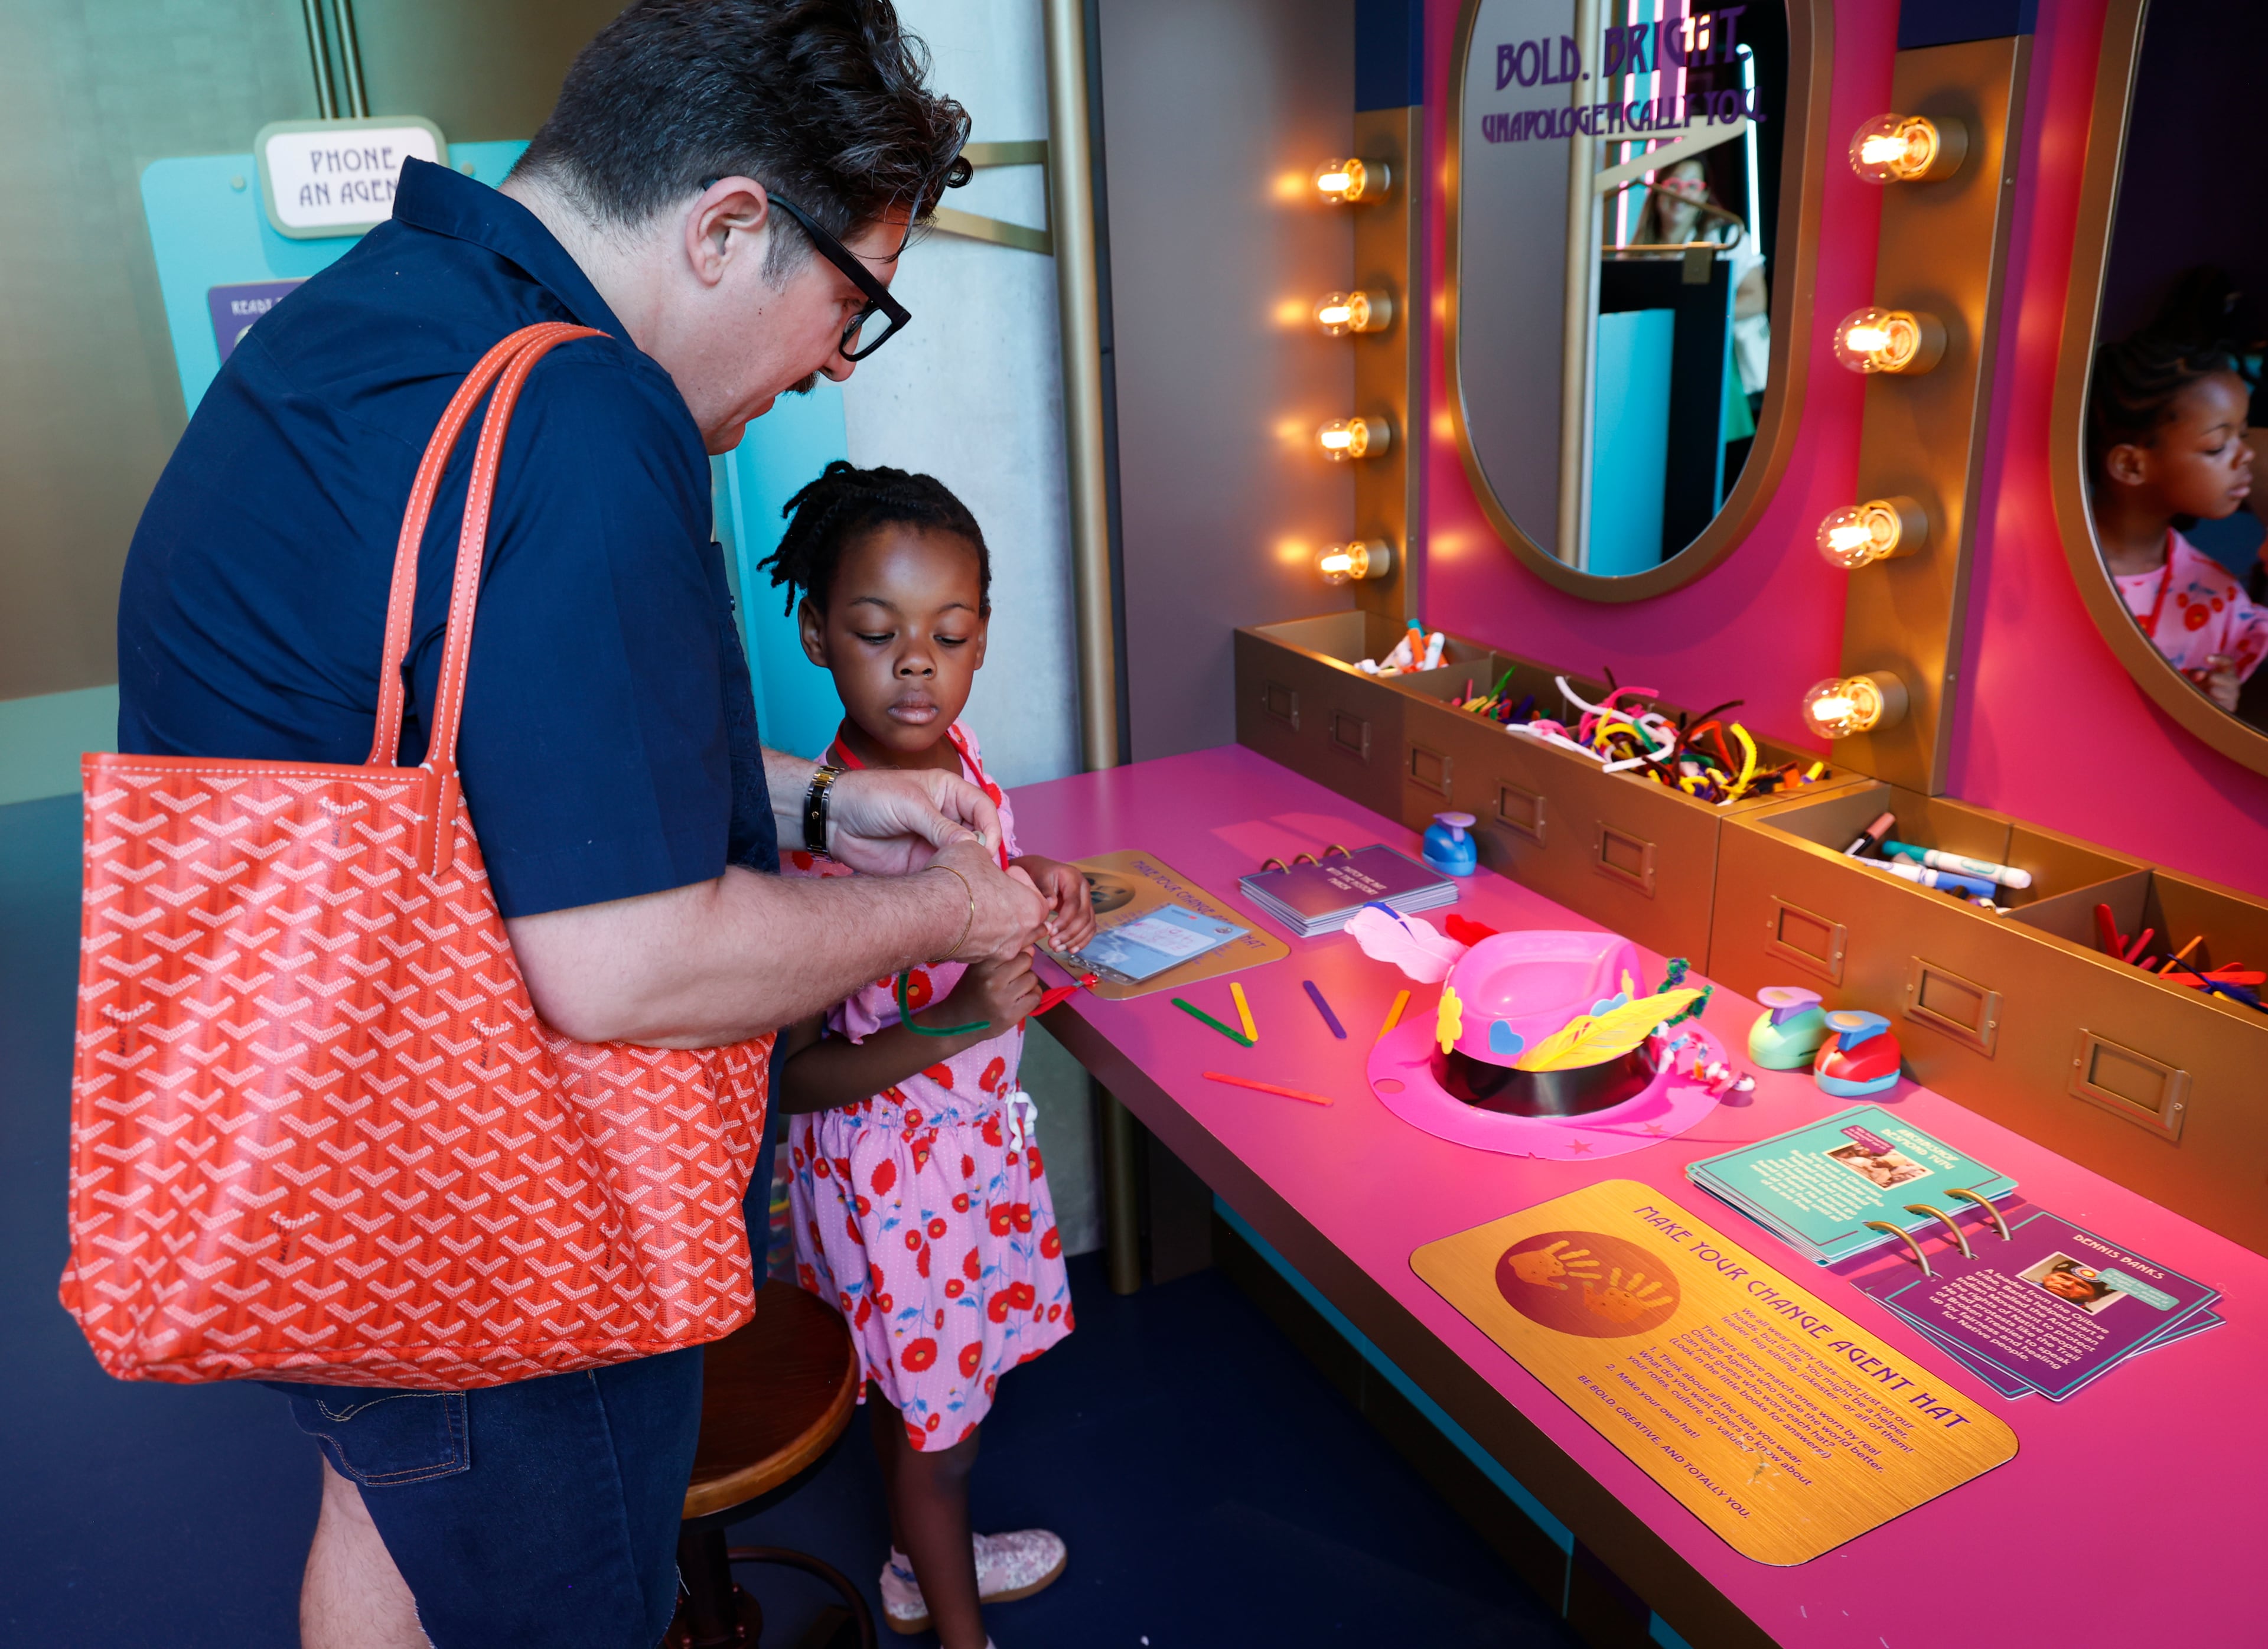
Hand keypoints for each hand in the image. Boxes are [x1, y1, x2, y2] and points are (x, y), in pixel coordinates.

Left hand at [827, 767, 1001, 873]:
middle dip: (983, 852)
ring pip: (964, 860)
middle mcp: (946, 818)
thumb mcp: (909, 804)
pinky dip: (949, 884)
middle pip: (979, 836)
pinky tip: (948, 890)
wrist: (833, 820)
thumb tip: (973, 846)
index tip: (987, 846)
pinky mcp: (921, 865)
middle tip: (980, 869)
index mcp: (949, 793)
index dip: (991, 826)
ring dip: (967, 870)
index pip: (983, 808)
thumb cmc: (869, 796)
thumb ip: (941, 826)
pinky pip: (943, 876)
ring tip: (966, 881)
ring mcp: (935, 843)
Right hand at [930, 837, 1048, 964]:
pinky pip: (982, 946)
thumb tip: (980, 855)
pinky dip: (975, 934)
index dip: (1019, 879)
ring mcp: (996, 952)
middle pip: (1023, 918)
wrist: (926, 913)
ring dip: (993, 920)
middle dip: (1010, 903)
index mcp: (1031, 909)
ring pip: (1003, 935)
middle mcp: (1019, 936)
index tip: (1003, 873)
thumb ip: (986, 856)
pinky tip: (958, 920)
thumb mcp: (975, 850)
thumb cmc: (956, 880)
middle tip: (990, 889)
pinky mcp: (973, 961)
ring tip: (972, 905)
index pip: (1037, 895)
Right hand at [933, 950, 1043, 1029]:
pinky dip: (1033, 996)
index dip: (1015, 955)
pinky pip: (1035, 997)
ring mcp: (1002, 1000)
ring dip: (1029, 982)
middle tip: (1014, 977)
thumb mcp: (978, 970)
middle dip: (1024, 967)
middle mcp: (992, 981)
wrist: (956, 1023)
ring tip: (1017, 988)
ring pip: (1032, 979)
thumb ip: (1002, 959)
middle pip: (1026, 961)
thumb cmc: (969, 992)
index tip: (1011, 963)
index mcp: (982, 967)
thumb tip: (1031, 949)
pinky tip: (1022, 998)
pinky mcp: (1010, 1016)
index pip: (1012, 949)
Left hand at [1013, 855, 1096, 951]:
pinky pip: (1090, 927)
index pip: (1074, 904)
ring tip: (1058, 949)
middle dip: (1069, 933)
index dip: (1064, 920)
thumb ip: (1045, 891)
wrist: (1041, 870)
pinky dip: (1082, 939)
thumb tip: (1051, 904)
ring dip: (1075, 939)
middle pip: (1084, 916)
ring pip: (1089, 924)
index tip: (1051, 932)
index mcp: (1074, 878)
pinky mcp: (1085, 910)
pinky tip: (1071, 949)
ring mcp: (1087, 900)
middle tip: (1053, 945)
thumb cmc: (1038, 873)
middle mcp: (1084, 889)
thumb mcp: (1039, 877)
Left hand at [2189, 654, 2241, 713]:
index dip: (2219, 659)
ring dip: (2211, 692)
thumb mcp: (2196, 677)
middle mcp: (2233, 681)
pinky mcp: (2231, 706)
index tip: (2206, 658)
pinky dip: (2211, 703)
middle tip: (2206, 680)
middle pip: (2229, 678)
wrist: (2205, 704)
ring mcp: (2234, 695)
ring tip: (2204, 693)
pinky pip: (2222, 704)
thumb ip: (2196, 673)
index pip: (2229, 662)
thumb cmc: (2202, 685)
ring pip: (2225, 692)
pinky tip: (2205, 702)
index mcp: (2227, 671)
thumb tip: (2200, 674)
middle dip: (2214, 679)